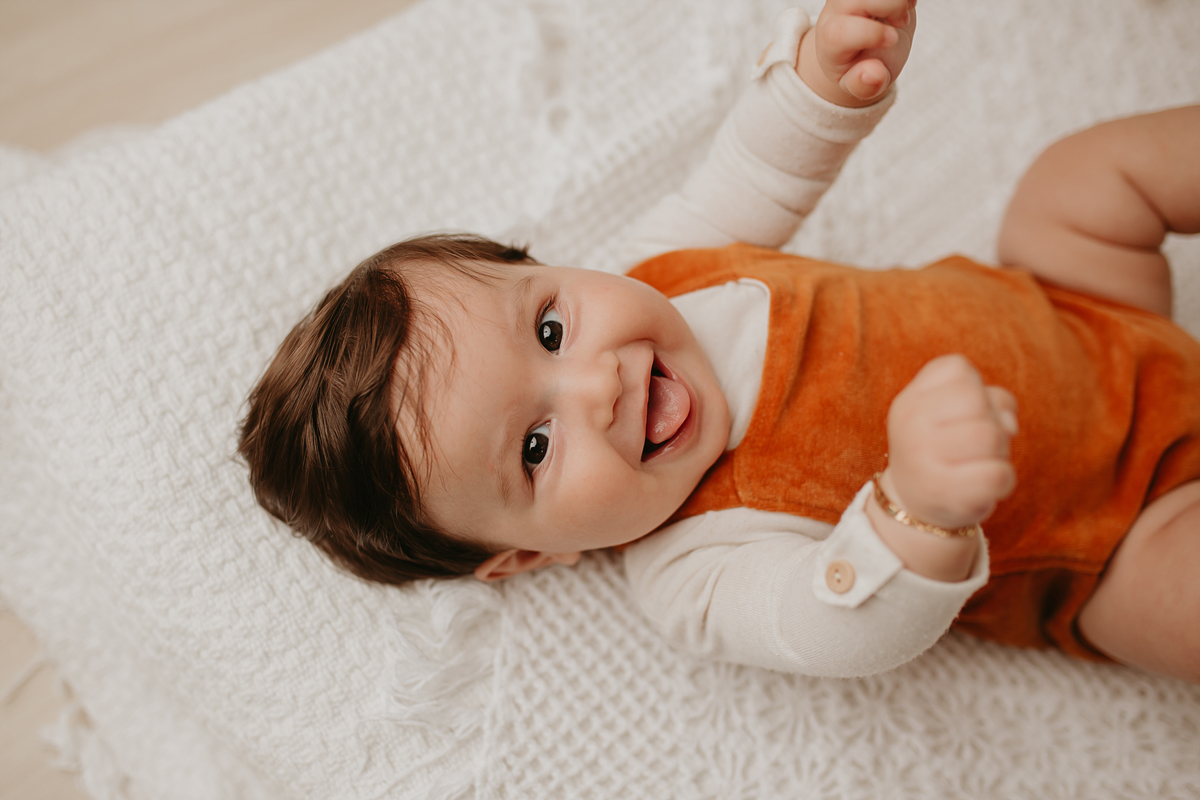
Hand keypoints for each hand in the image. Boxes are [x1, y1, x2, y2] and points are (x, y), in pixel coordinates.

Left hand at [798, 0, 916, 106]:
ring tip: (901, 12)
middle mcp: (837, 8)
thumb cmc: (860, 65)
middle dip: (893, 6)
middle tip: (900, 22)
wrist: (861, 44)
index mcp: (830, 39)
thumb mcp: (859, 84)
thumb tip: (875, 74)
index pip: (839, 32)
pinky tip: (904, 2)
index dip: (871, 34)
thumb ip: (863, 85)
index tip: (892, 40)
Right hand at [882, 354, 1017, 530]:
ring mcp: (922, 458)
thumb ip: (988, 399)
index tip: (961, 414)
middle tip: (975, 444)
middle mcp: (910, 424)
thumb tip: (1009, 425)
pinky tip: (984, 485)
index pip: (959, 370)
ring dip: (1000, 451)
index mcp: (909, 399)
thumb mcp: (952, 413)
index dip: (975, 390)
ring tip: (979, 462)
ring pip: (992, 436)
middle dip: (991, 421)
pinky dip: (1004, 480)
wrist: (914, 506)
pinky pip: (999, 474)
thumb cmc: (943, 449)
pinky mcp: (944, 492)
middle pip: (978, 400)